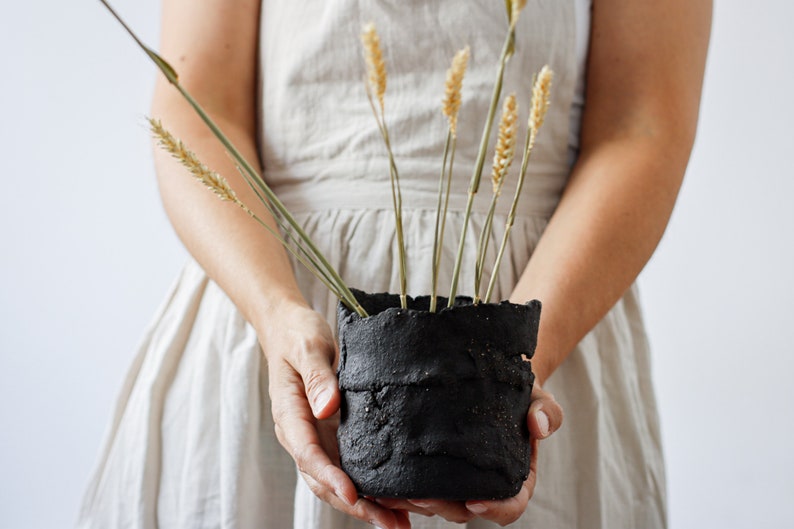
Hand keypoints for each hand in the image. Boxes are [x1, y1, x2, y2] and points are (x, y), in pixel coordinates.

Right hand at [258, 301, 410, 528]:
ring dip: (368, 504)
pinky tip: (397, 502)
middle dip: (356, 505)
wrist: (290, 329)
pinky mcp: (335, 435)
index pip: (308, 454)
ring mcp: (319, 438)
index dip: (331, 477)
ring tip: (399, 524)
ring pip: (340, 480)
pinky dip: (372, 486)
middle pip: (325, 479)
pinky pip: (352, 466)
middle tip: (388, 524)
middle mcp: (303, 435)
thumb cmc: (296, 335)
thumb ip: (316, 377)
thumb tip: (328, 408)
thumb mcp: (307, 348)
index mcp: (291, 416)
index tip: (354, 494)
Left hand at [376, 383, 562, 525]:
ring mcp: (458, 480)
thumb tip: (541, 426)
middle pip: (464, 510)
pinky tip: (380, 481)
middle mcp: (484, 485)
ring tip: (392, 491)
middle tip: (421, 496)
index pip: (510, 505)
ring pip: (438, 503)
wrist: (491, 377)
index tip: (474, 501)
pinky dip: (401, 488)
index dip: (494, 509)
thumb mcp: (537, 397)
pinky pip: (419, 485)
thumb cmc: (518, 391)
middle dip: (442, 507)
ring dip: (415, 503)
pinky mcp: (435, 468)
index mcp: (515, 477)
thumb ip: (546, 411)